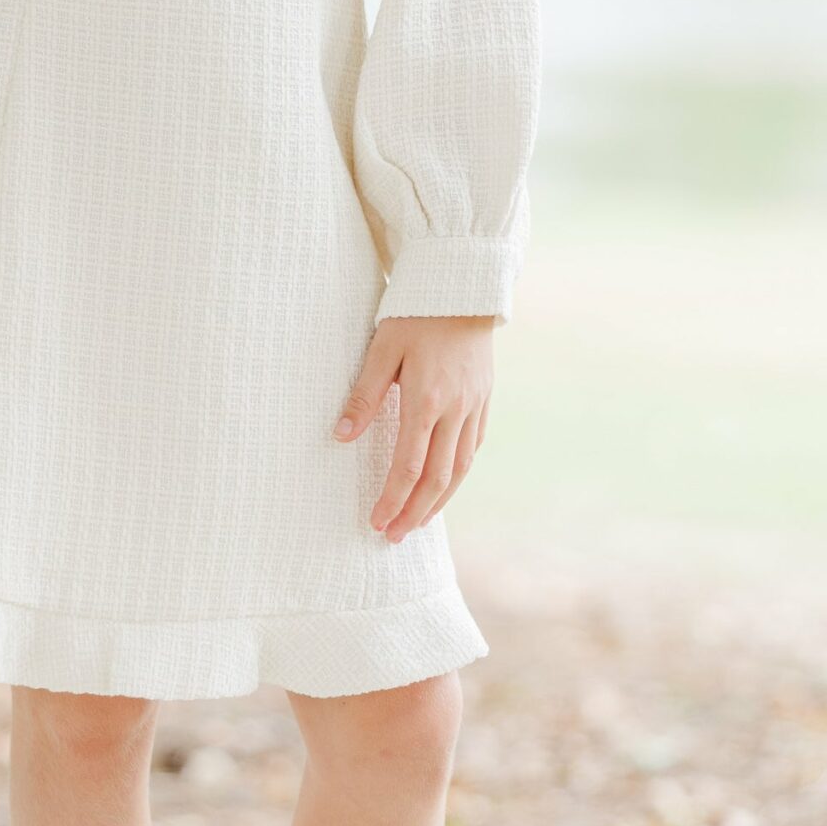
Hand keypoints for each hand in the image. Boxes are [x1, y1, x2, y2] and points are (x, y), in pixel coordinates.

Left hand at [333, 314, 494, 539]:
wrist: (463, 288)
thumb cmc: (415, 314)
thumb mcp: (381, 349)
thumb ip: (363, 395)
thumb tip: (341, 437)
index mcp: (426, 399)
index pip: (408, 466)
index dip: (393, 499)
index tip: (376, 523)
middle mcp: (455, 410)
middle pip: (438, 478)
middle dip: (415, 512)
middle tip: (394, 537)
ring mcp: (475, 407)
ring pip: (460, 469)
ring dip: (438, 501)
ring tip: (418, 522)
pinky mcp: (484, 400)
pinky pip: (473, 448)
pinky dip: (458, 474)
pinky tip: (444, 485)